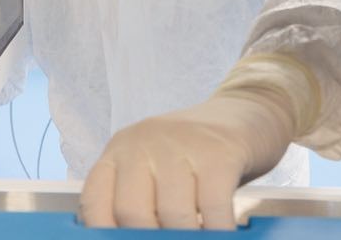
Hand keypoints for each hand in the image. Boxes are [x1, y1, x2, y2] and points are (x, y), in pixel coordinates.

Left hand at [78, 92, 295, 229]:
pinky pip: (213, 208)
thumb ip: (138, 200)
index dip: (106, 234)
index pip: (94, 201)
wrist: (247, 112)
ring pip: (173, 216)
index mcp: (120, 149)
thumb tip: (128, 238)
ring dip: (188, 239)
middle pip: (131, 212)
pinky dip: (217, 233)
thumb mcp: (156, 168)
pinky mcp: (219, 153)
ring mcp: (181, 143)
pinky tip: (221, 235)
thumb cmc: (196, 154)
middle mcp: (144, 141)